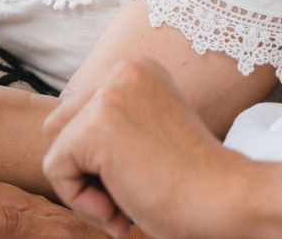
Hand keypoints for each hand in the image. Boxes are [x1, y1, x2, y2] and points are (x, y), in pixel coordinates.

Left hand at [42, 60, 253, 238]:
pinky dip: (81, 201)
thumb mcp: (150, 134)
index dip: (97, 158)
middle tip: (126, 197)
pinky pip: (55, 170)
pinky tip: (120, 211)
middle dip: (84, 169)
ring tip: (123, 206)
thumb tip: (61, 141)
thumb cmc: (194, 182)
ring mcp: (109, 96)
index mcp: (139, 70)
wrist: (226, 200)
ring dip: (83, 188)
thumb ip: (116, 125)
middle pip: (61, 126)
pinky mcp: (96, 127)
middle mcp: (123, 71)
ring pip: (57, 149)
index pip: (80, 114)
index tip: (137, 179)